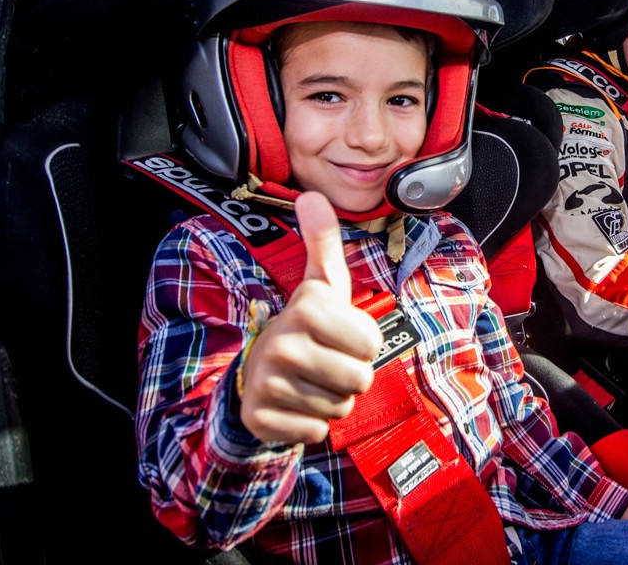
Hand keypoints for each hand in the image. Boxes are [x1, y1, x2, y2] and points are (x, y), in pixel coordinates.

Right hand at [238, 191, 383, 444]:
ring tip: (310, 380)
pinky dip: (311, 424)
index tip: (336, 335)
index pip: (372, 344)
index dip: (362, 344)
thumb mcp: (320, 284)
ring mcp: (269, 383)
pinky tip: (295, 403)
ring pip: (339, 407)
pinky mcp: (261, 418)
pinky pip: (316, 432)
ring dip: (332, 399)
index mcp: (308, 308)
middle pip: (360, 379)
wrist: (255, 371)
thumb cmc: (305, 326)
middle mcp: (284, 344)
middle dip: (350, 376)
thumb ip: (324, 242)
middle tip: (325, 362)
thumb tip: (312, 195)